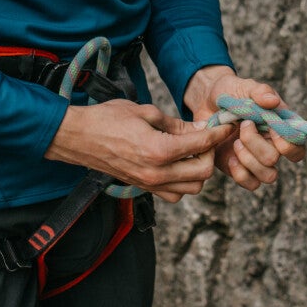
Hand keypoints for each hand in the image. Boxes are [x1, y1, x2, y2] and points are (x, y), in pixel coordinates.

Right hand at [44, 99, 235, 202]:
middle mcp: (157, 173)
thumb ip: (176, 124)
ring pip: (192, 188)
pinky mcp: (143, 188)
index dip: (218, 133)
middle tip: (207, 138)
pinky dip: (183, 183)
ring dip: (198, 171)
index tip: (227, 126)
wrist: (79, 138)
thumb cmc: (108, 119)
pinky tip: (178, 165)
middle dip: (210, 154)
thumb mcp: (145, 112)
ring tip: (193, 152)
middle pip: (203, 172)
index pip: (201, 144)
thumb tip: (200, 128)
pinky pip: (174, 194)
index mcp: (159, 149)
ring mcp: (150, 184)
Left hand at [182, 65, 305, 191]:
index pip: (297, 147)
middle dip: (255, 143)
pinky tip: (230, 157)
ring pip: (267, 176)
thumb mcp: (246, 86)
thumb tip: (273, 101)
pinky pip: (250, 183)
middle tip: (244, 126)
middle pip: (275, 160)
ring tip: (235, 142)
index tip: (268, 127)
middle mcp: (274, 147)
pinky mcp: (241, 169)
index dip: (286, 142)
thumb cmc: (232, 92)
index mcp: (282, 128)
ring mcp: (258, 160)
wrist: (208, 102)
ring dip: (248, 159)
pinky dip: (240, 173)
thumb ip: (260, 91)